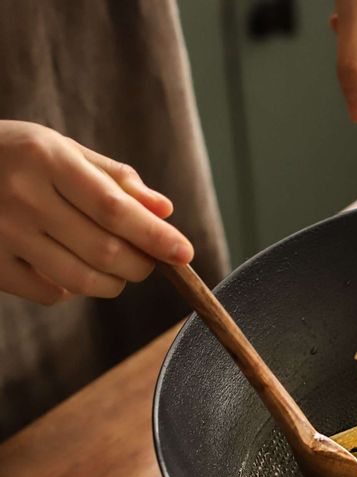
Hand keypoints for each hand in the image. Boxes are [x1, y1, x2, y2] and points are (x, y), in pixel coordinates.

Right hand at [0, 120, 193, 304]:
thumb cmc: (15, 157)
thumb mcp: (62, 149)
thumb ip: (115, 179)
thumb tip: (164, 210)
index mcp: (46, 159)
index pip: (114, 208)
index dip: (155, 236)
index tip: (185, 254)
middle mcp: (22, 196)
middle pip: (104, 251)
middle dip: (140, 265)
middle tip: (146, 260)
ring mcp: (2, 233)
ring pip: (82, 281)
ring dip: (114, 283)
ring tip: (116, 267)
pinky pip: (51, 294)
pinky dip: (75, 289)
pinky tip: (70, 268)